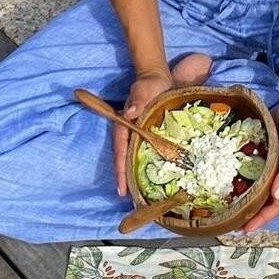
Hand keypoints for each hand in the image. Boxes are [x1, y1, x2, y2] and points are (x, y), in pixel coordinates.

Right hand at [114, 66, 172, 196]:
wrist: (158, 78)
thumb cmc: (149, 84)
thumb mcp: (144, 90)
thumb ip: (138, 100)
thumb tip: (130, 113)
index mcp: (124, 125)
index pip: (120, 151)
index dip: (121, 170)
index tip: (121, 189)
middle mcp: (129, 133)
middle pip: (126, 160)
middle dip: (126, 180)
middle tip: (131, 200)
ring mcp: (138, 135)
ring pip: (135, 158)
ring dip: (136, 175)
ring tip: (141, 196)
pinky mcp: (149, 134)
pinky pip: (147, 152)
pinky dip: (148, 165)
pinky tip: (156, 177)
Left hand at [238, 99, 278, 231]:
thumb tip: (276, 196)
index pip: (277, 206)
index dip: (263, 219)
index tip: (247, 229)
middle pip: (268, 205)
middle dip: (254, 217)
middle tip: (235, 226)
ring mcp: (275, 172)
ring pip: (262, 194)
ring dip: (250, 204)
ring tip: (234, 213)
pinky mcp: (267, 163)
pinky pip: (257, 178)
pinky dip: (248, 187)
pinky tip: (236, 190)